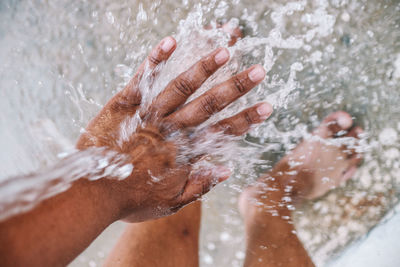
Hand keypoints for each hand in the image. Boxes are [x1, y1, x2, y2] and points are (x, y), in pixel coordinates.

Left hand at [77, 36, 272, 221]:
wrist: (92, 194)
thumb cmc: (132, 200)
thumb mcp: (171, 203)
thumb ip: (200, 185)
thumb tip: (227, 169)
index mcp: (184, 152)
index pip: (223, 132)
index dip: (246, 119)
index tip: (267, 106)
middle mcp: (171, 129)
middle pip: (209, 105)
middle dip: (235, 88)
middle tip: (258, 71)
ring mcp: (148, 115)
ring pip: (181, 88)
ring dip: (204, 69)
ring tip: (224, 51)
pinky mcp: (124, 105)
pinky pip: (142, 80)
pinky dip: (156, 60)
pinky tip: (171, 42)